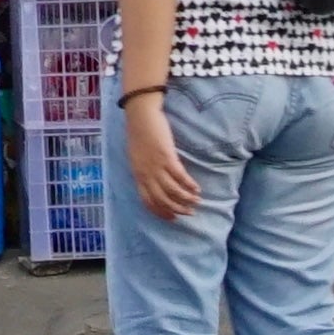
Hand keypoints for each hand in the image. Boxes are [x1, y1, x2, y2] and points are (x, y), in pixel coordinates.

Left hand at [122, 94, 197, 224]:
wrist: (141, 116)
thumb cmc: (138, 134)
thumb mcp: (136, 157)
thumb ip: (144, 171)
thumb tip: (154, 182)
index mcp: (138, 175)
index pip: (148, 202)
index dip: (161, 212)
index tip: (173, 218)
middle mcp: (147, 175)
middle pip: (163, 200)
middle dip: (177, 209)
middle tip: (189, 213)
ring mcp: (157, 167)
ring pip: (173, 191)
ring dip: (187, 199)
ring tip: (197, 202)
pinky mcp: (167, 158)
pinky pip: (181, 177)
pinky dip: (190, 185)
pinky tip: (197, 188)